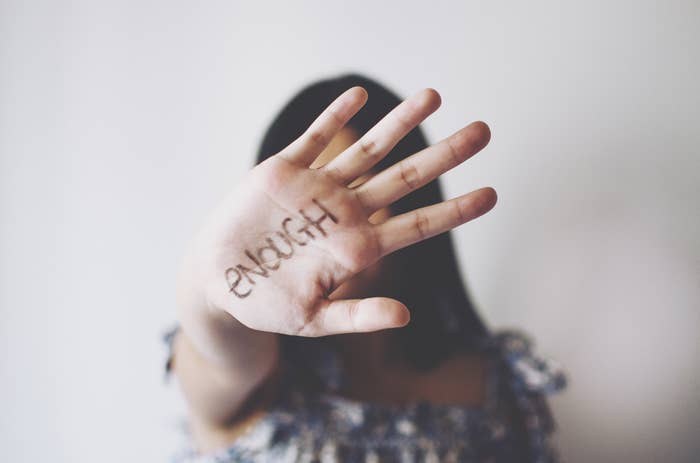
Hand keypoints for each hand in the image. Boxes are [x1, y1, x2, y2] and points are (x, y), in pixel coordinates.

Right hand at [177, 87, 495, 336]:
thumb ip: (357, 316)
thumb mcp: (314, 320)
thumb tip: (405, 316)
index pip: (418, 225)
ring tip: (435, 96)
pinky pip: (316, 137)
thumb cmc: (268, 305)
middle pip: (406, 177)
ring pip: (369, 149)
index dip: (455, 211)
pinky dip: (336, 116)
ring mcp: (318, 188)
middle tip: (484, 131)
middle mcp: (346, 211)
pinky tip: (360, 95)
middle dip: (445, 155)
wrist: (219, 280)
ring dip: (401, 123)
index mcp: (358, 246)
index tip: (492, 195)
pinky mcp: (286, 170)